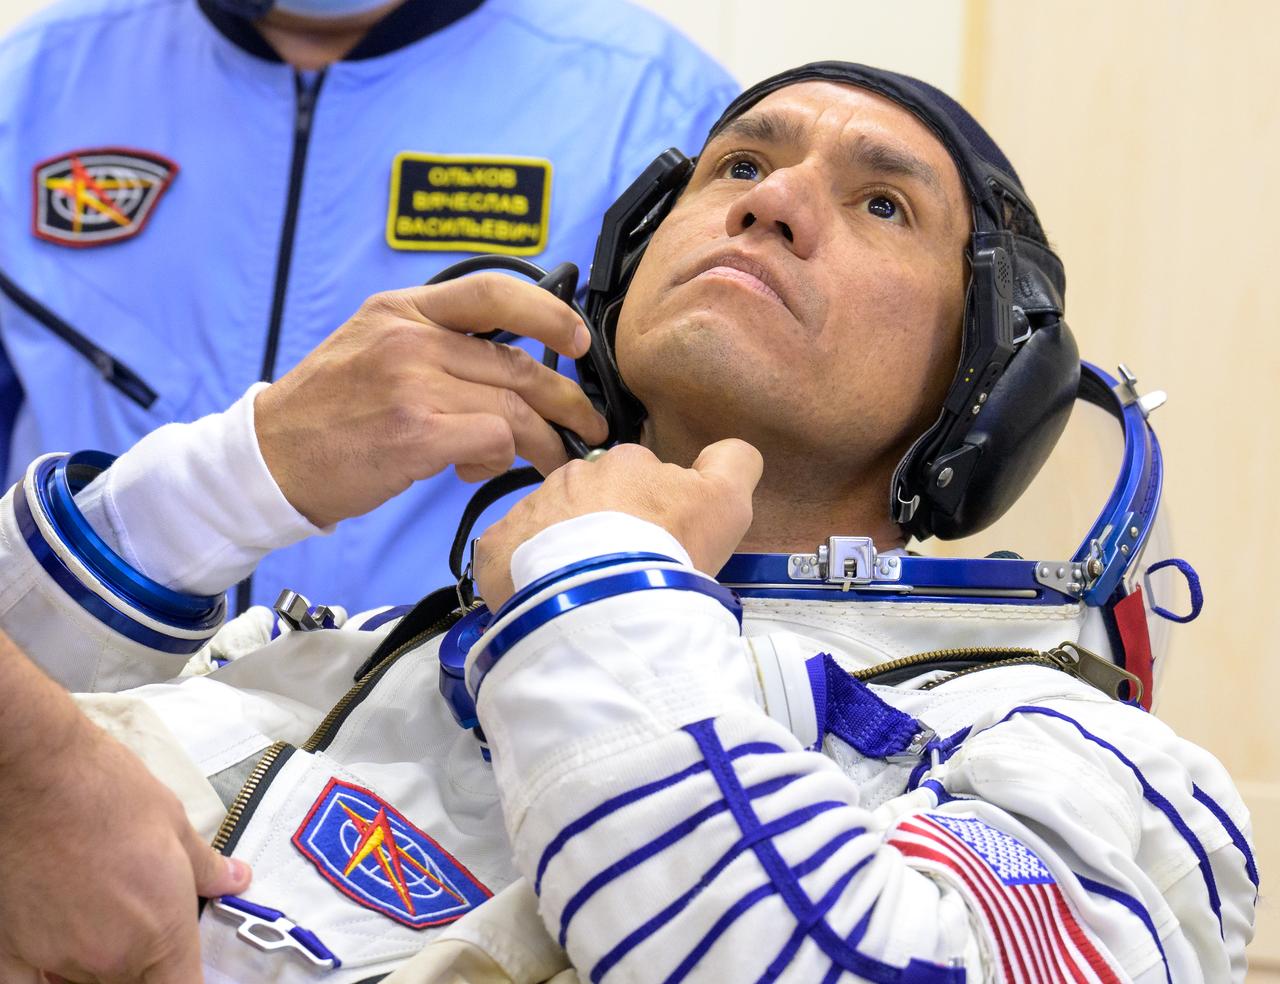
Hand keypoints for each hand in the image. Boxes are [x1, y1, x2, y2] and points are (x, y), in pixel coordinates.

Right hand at [0, 635, 250, 983]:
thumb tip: (236, 880)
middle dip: (145, 966)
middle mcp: (110, 960)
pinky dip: (46, 979)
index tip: (187, 967)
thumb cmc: (111, 794)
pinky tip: (56, 956)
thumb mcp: (177, 826)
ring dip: (99, 966)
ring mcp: (58, 960)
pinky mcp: (12, 952)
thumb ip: (207, 869)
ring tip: (101, 916)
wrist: (42, 776)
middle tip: (142, 921)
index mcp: (162, 933)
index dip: (189, 979)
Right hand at [255, 275, 609, 526]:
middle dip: (568, 400)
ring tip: (554, 461)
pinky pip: (493, 439)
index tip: (580, 340)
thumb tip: (508, 379)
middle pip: (517, 363)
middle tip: (590, 425)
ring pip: (514, 406)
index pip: (494, 292)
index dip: (550, 313)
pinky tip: (485, 470)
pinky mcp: (414, 434)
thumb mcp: (373, 349)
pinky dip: (504, 458)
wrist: (270, 457)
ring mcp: (412, 385)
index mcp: (402, 309)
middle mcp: (409, 338)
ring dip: (546, 441)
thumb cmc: (328, 412)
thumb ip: (436, 348)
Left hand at [474, 440, 763, 607]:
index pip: (639, 478)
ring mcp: (530, 509)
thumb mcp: (727, 501)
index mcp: (626, 463)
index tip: (658, 543)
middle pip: (589, 499)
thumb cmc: (671, 546)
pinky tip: (544, 600)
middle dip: (601, 527)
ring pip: (547, 525)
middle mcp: (573, 476)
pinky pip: (509, 555)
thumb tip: (729, 449)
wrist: (608, 597)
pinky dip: (523, 574)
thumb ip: (734, 463)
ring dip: (562, 549)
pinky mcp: (496, 548)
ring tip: (582, 590)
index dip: (651, 511)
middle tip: (619, 570)